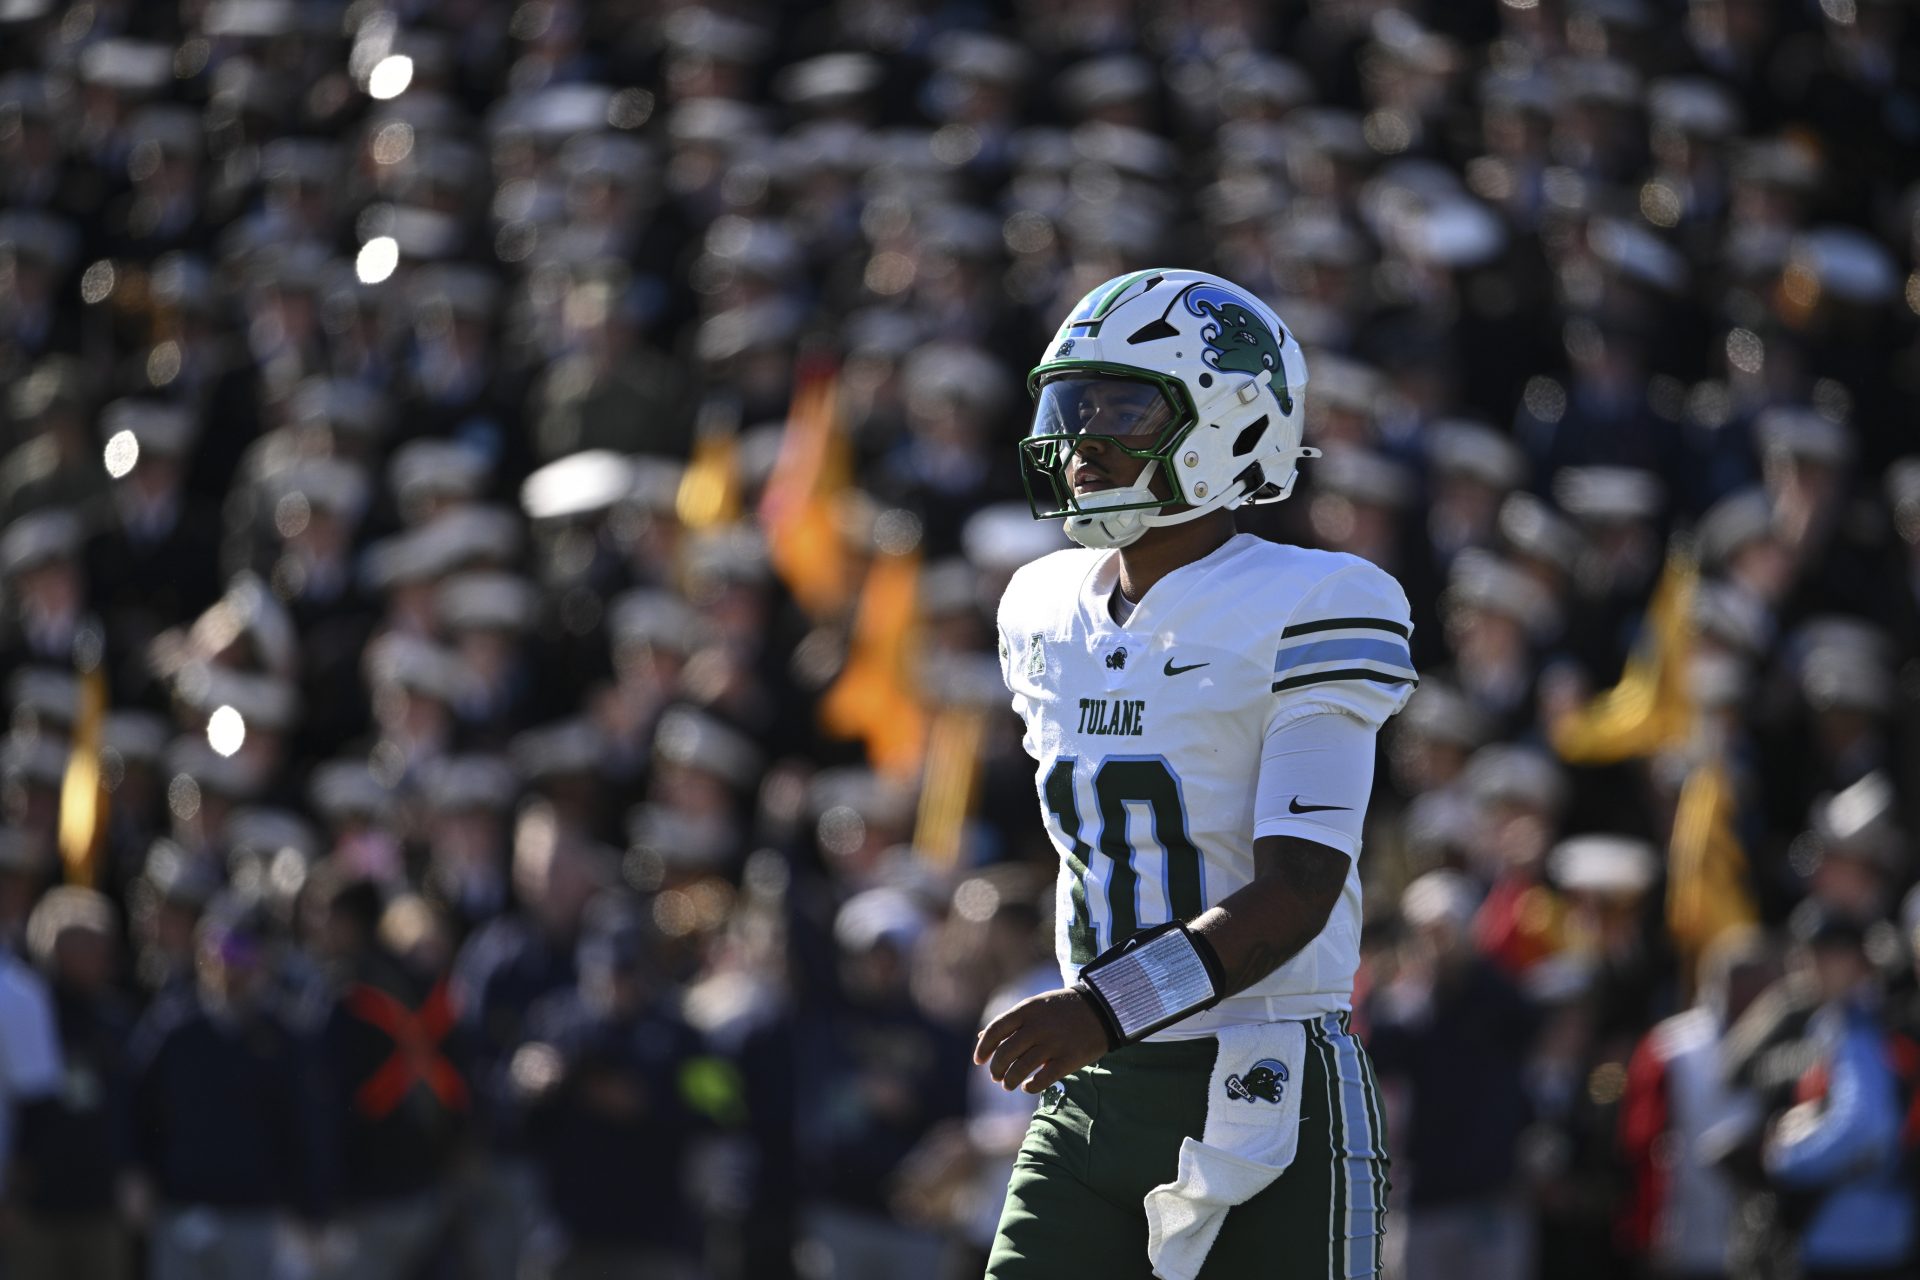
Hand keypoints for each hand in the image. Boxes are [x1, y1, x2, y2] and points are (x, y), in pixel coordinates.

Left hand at [973, 987, 1109, 1093]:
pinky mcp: (1069, 1059)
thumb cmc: (1063, 1008)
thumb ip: (1010, 1021)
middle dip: (996, 1069)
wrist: (1102, 1008)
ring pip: (1020, 1069)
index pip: (995, 1030)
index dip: (983, 1048)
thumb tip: (981, 1038)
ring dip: (1009, 1081)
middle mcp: (1038, 1026)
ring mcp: (1054, 1043)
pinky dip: (1030, 1087)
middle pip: (1005, 1053)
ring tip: (1009, 1085)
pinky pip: (1042, 1080)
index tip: (979, 1061)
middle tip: (997, 1076)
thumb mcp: (1036, 1006)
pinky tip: (1028, 1087)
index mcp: (1027, 1010)